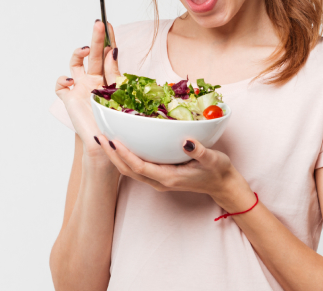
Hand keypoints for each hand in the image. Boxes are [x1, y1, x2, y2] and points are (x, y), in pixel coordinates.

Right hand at [55, 20, 119, 157]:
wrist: (105, 142)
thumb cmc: (115, 120)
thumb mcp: (119, 92)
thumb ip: (114, 71)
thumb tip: (112, 50)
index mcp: (108, 77)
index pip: (108, 54)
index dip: (108, 39)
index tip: (109, 24)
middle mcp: (93, 79)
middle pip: (93, 55)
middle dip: (96, 39)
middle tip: (98, 24)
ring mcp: (80, 88)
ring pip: (74, 63)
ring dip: (77, 54)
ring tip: (85, 50)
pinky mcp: (69, 98)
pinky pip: (60, 85)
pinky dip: (62, 79)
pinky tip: (70, 81)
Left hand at [96, 136, 254, 210]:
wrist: (223, 185)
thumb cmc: (218, 171)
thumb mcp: (212, 159)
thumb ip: (199, 151)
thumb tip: (186, 141)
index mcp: (169, 178)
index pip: (140, 167)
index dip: (124, 154)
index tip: (112, 141)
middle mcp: (160, 181)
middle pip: (129, 170)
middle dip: (112, 155)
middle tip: (99, 137)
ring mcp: (159, 180)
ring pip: (130, 170)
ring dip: (115, 157)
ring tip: (104, 140)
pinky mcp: (160, 176)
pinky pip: (138, 168)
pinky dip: (126, 157)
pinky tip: (121, 146)